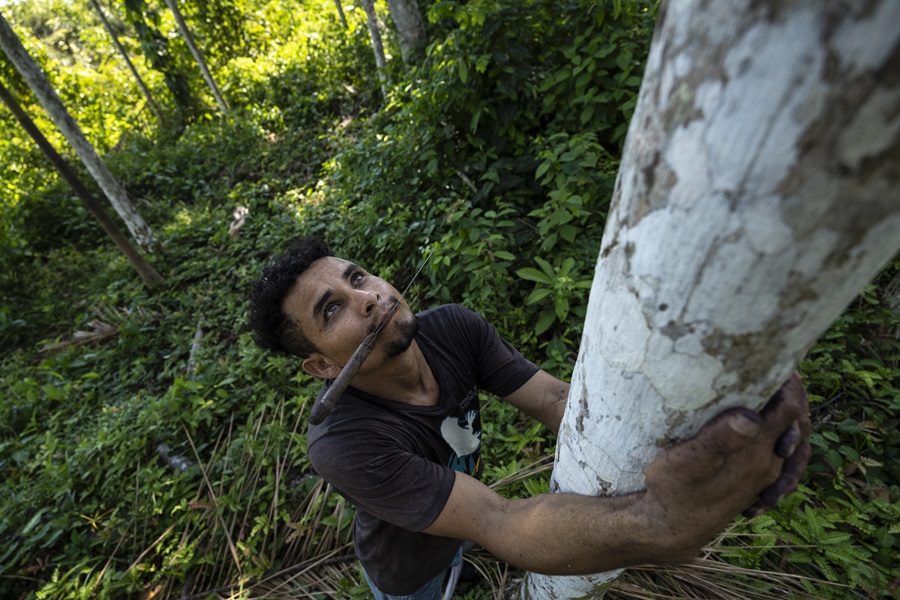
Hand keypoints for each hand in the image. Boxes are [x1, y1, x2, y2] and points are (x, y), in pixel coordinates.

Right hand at [642, 372, 810, 560]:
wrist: (670, 529)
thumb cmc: (672, 490)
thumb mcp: (687, 462)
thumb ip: (720, 439)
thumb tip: (751, 416)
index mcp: (755, 455)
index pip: (788, 412)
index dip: (785, 384)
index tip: (773, 361)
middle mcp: (768, 466)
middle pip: (797, 424)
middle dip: (792, 394)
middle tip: (778, 369)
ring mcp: (764, 477)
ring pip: (794, 442)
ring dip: (790, 415)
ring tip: (776, 393)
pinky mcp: (755, 484)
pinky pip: (784, 457)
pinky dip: (783, 437)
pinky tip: (766, 429)